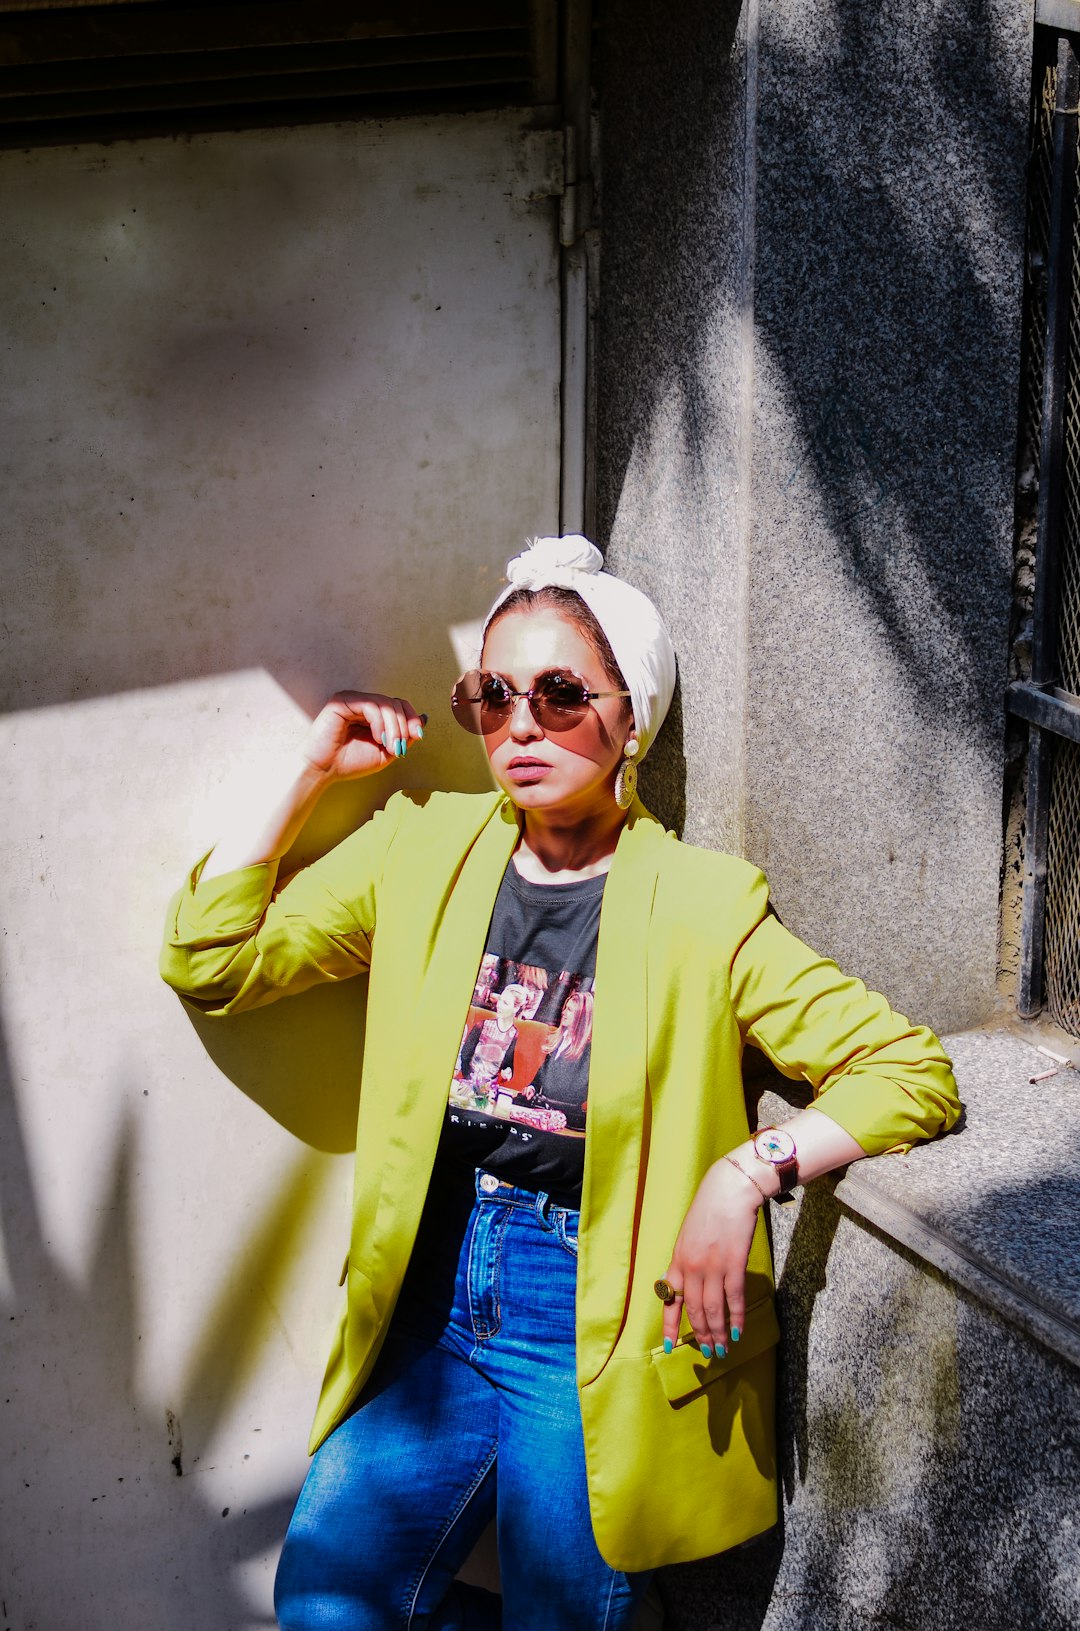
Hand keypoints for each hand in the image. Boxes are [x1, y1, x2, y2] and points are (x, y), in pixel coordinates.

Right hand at [301, 691, 424, 781]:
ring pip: (385, 704)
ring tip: (389, 746)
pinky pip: (370, 705)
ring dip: (394, 727)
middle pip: (395, 703)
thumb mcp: (386, 752)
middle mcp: (363, 703)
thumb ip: (405, 737)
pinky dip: (379, 722)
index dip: (412, 718)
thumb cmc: (350, 762)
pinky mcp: (342, 701)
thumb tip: (424, 719)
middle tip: (399, 748)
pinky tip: (377, 738)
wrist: (324, 771)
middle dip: (404, 726)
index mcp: (373, 713)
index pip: (399, 705)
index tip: (417, 736)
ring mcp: (353, 700)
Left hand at [661, 1160, 761, 1356]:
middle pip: (694, 1310)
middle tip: (708, 1353)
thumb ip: (685, 1261)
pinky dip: (736, 1318)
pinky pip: (734, 1299)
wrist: (729, 1191)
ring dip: (718, 1333)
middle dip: (701, 1335)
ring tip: (723, 1349)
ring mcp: (712, 1267)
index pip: (670, 1300)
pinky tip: (739, 1332)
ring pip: (713, 1310)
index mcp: (677, 1260)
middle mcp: (691, 1267)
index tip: (669, 1347)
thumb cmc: (709, 1210)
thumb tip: (682, 1285)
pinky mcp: (734, 1264)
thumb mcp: (688, 1236)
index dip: (669, 1326)